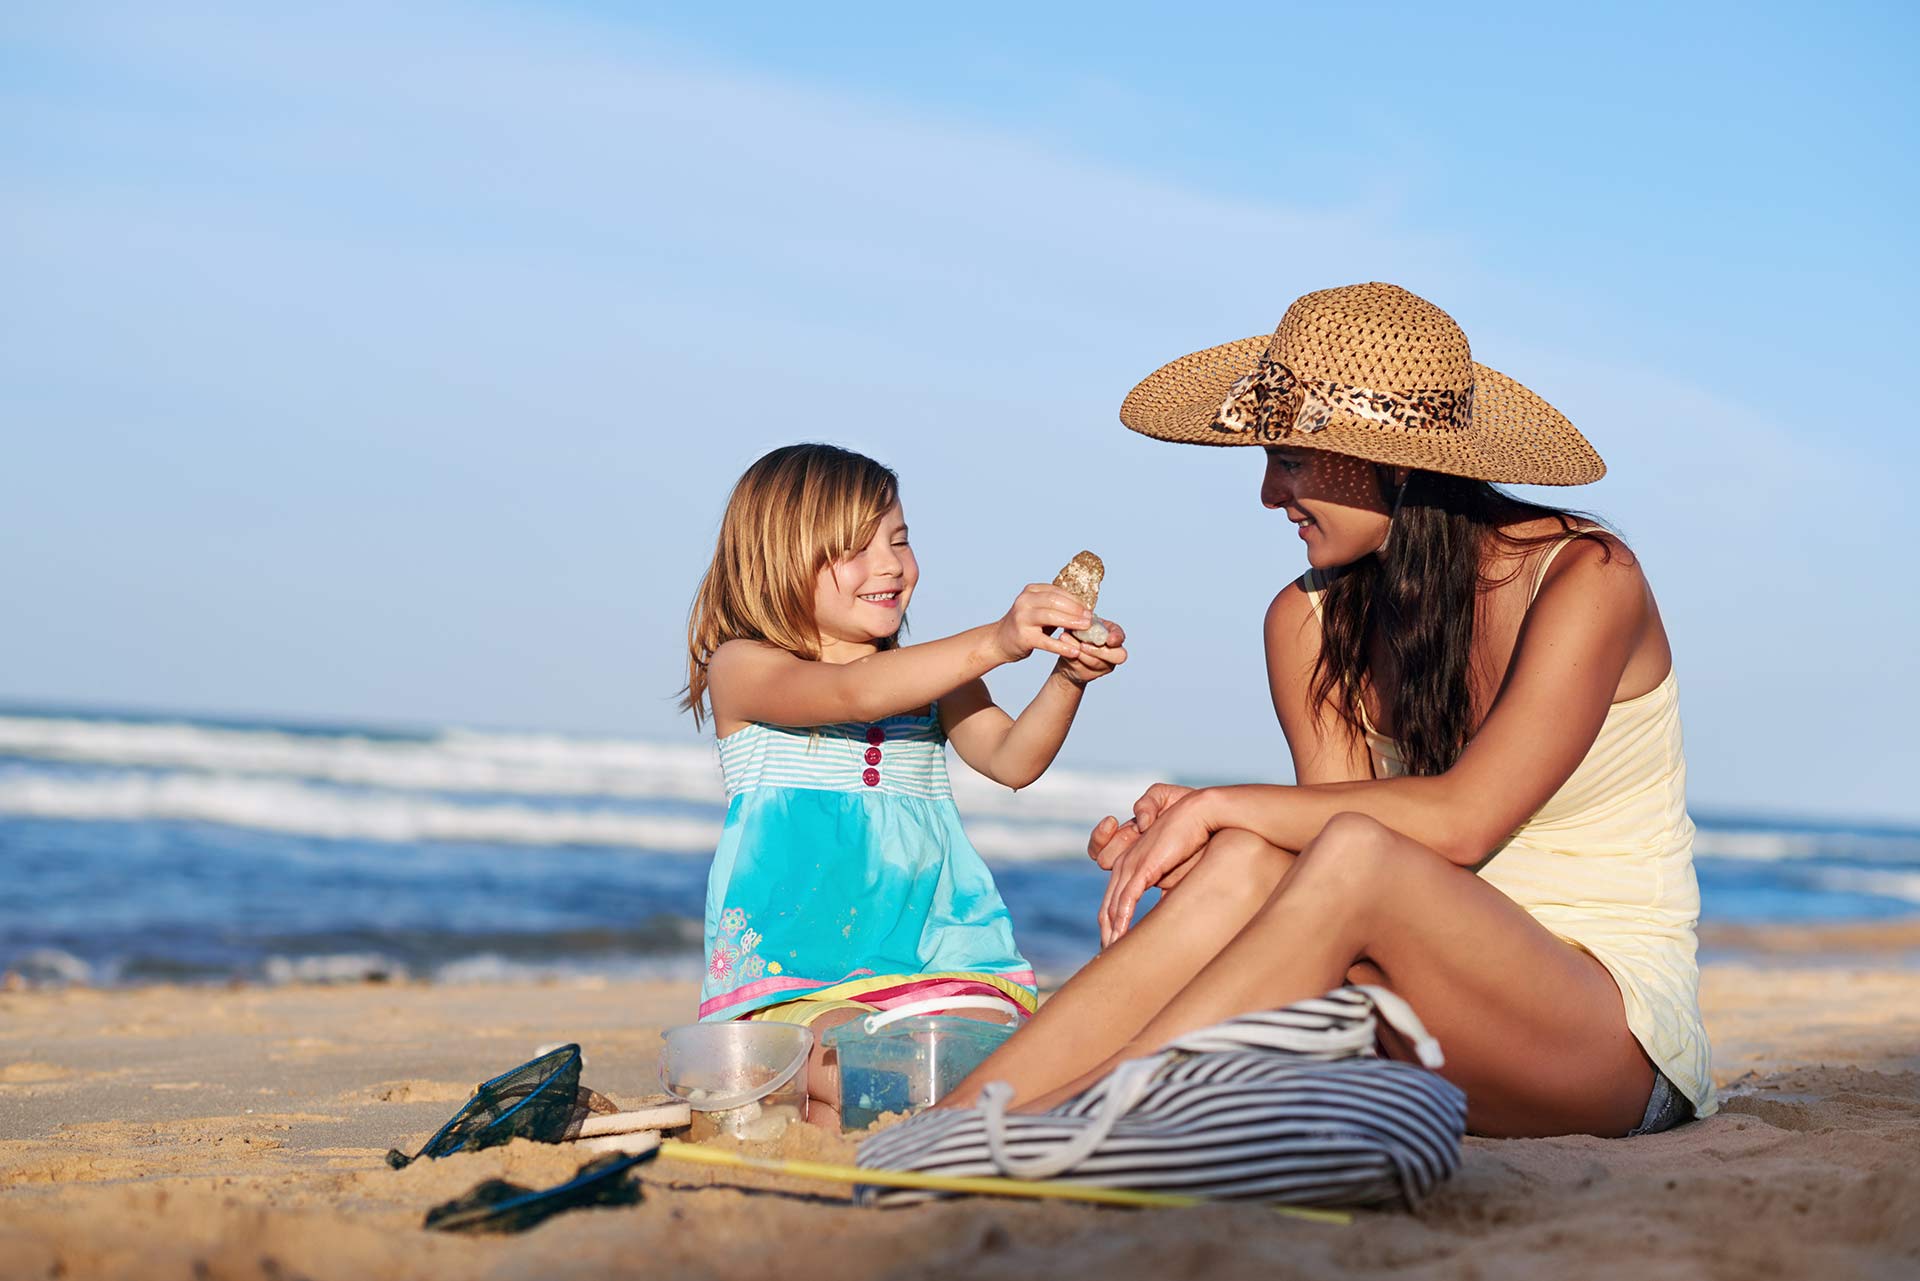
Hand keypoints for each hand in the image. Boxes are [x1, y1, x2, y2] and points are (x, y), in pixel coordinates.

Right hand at [990, 584, 1094, 665]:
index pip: (1057, 592)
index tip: (1089, 609)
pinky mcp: (1023, 637)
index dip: (1075, 600)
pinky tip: (1074, 651)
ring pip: (1051, 617)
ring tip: (1086, 629)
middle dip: (1076, 610)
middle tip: (1090, 619)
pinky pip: (1046, 642)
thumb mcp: (1037, 609)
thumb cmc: (1025, 624)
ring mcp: (1022, 619)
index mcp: (1030, 592)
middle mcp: (1024, 602)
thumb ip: (1056, 606)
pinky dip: (1062, 646)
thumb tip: (1084, 609)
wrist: (999, 640)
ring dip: (1071, 622)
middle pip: (1055, 602)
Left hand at [1056, 619, 1127, 686]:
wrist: (1067, 652)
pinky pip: (1084, 668)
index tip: (1109, 640)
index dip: (1117, 638)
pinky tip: (1065, 649)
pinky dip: (1073, 658)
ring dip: (1081, 653)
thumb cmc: (1076, 633)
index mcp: (1112, 634)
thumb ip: (1084, 619)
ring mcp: (1104, 665)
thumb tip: (1084, 609)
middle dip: (1100, 651)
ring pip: (1097, 662)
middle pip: (1118, 656)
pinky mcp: (1091, 674)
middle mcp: (1113, 651)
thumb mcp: (1080, 622)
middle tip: (1083, 645)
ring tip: (1066, 640)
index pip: (1120, 636)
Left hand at [1091, 784, 1206, 945]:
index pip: (1112, 897)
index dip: (1110, 920)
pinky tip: (1120, 939)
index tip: (1113, 941)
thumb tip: (1167, 915)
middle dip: (1106, 932)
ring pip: (1113, 906)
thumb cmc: (1192, 840)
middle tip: (1106, 954)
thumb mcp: (1176, 871)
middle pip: (1107, 905)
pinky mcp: (1143, 867)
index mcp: (1131, 863)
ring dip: (1111, 932)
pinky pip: (1126, 898)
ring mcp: (1132, 864)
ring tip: (1110, 953)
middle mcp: (1125, 863)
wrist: (1203, 815)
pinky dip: (1122, 921)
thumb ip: (1166, 891)